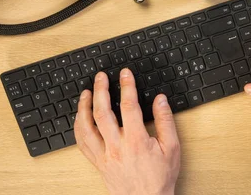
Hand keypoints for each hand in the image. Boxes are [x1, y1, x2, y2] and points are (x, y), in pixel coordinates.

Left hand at [75, 69, 180, 194]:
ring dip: (83, 107)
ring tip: (85, 93)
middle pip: (102, 113)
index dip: (126, 86)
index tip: (125, 74)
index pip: (129, 107)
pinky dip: (78, 127)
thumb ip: (166, 121)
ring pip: (87, 128)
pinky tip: (80, 117)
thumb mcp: (172, 148)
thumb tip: (160, 100)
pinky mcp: (98, 163)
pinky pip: (82, 143)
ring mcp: (104, 156)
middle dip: (100, 91)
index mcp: (137, 141)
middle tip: (100, 77)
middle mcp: (117, 147)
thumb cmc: (160, 177)